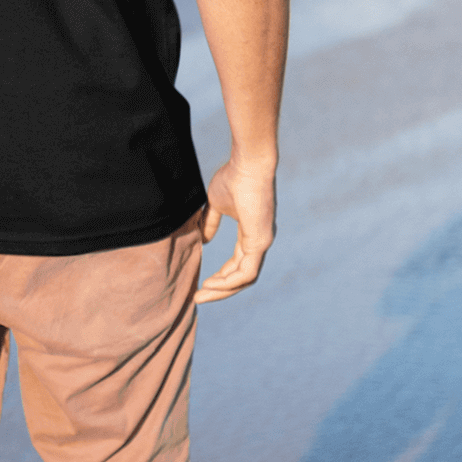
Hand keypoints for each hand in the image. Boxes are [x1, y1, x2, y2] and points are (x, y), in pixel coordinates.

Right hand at [193, 158, 275, 303]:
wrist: (248, 164)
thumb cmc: (234, 178)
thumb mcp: (216, 205)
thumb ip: (210, 223)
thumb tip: (204, 240)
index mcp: (252, 234)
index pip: (238, 263)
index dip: (220, 276)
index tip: (201, 284)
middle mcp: (260, 241)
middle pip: (242, 276)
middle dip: (220, 289)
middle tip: (198, 297)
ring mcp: (263, 242)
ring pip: (245, 278)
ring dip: (223, 290)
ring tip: (202, 294)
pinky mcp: (261, 241)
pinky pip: (247, 272)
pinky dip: (230, 282)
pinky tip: (212, 285)